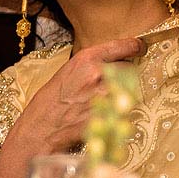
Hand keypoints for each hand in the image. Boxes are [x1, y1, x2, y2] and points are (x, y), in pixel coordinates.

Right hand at [10, 38, 140, 157]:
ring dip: (123, 93)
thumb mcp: (66, 75)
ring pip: (130, 87)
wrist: (39, 131)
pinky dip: (121, 110)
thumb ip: (90, 67)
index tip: (140, 48)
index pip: (123, 46)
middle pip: (129, 68)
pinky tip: (106, 114)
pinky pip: (127, 107)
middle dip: (124, 76)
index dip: (135, 47)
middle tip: (110, 86)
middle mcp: (98, 73)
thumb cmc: (48, 104)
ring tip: (105, 101)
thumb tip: (113, 62)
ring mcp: (106, 94)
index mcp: (85, 59)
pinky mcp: (111, 113)